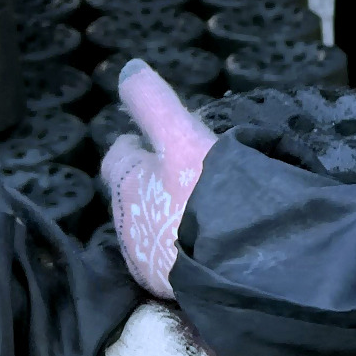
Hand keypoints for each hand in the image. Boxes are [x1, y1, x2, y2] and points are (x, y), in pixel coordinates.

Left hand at [100, 59, 216, 298]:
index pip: (117, 160)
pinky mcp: (173, 287)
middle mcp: (128, 226)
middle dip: (150, 184)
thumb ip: (154, 101)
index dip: (133, 147)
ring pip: (151, 229)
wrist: (239, 262)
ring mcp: (149, 261)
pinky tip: (209, 243)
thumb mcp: (184, 135)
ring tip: (198, 210)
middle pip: (133, 197)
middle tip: (180, 173)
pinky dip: (185, 246)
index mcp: (126, 185)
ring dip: (166, 217)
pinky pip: (175, 258)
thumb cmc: (209, 192)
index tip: (148, 141)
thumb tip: (126, 68)